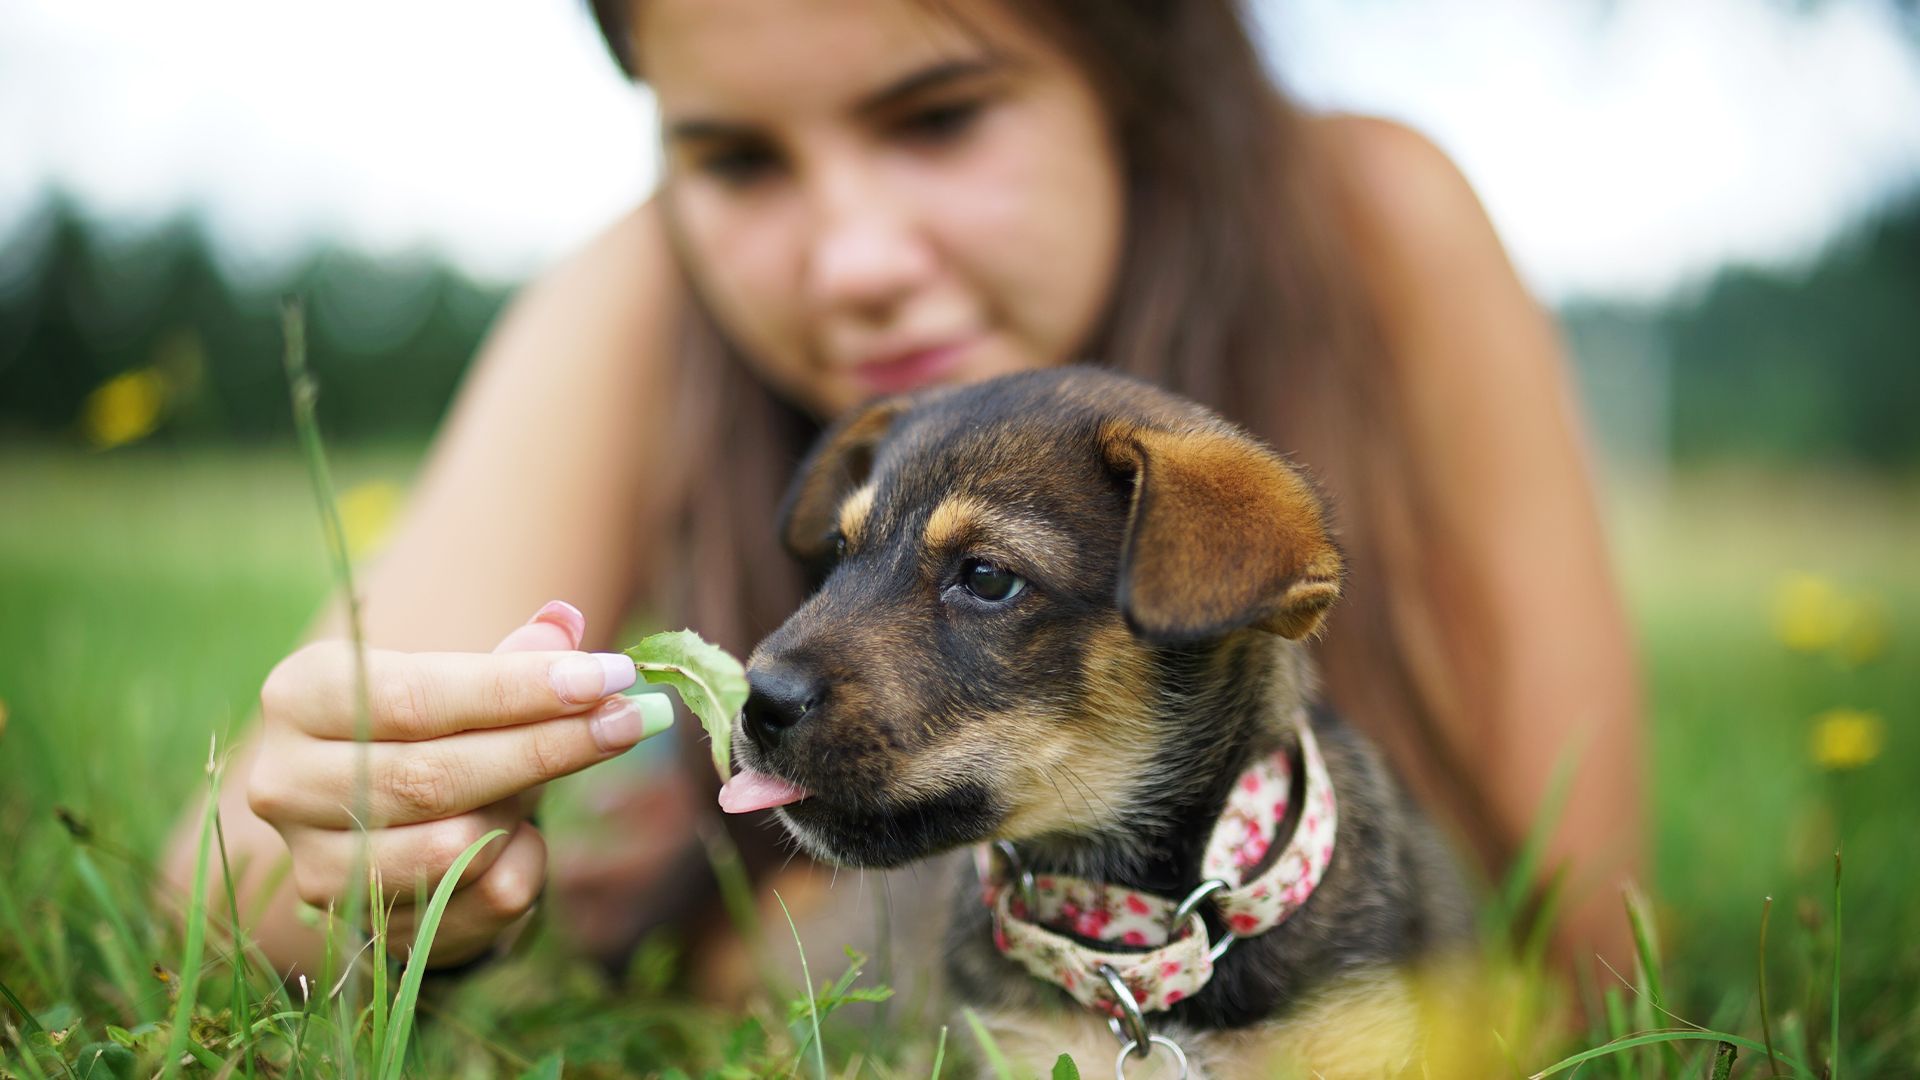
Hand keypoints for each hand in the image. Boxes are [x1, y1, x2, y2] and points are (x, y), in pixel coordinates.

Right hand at [246, 601, 669, 964]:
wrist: (381, 821)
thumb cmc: (430, 729)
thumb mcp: (463, 682)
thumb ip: (511, 657)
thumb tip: (565, 622)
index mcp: (302, 696)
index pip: (416, 697)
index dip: (518, 690)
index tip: (609, 677)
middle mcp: (286, 782)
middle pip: (435, 774)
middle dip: (548, 745)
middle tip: (633, 718)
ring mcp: (316, 862)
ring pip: (455, 845)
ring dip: (525, 807)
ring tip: (559, 768)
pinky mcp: (362, 923)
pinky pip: (479, 896)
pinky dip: (524, 860)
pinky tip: (523, 832)